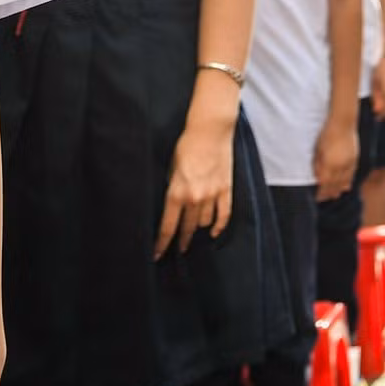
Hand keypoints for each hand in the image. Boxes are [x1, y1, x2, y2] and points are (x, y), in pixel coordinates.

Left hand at [157, 122, 233, 258]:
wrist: (209, 131)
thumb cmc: (187, 146)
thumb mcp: (171, 169)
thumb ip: (172, 189)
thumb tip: (173, 205)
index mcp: (176, 193)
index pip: (168, 226)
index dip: (162, 243)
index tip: (158, 254)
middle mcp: (194, 197)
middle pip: (186, 228)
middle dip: (181, 240)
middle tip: (178, 249)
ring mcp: (212, 194)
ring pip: (204, 222)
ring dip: (198, 228)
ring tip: (194, 232)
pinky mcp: (226, 189)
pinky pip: (224, 214)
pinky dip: (219, 226)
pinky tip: (213, 232)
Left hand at [314, 116, 358, 202]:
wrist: (343, 123)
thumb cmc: (326, 134)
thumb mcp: (317, 150)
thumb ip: (318, 165)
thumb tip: (318, 177)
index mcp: (329, 164)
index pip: (324, 184)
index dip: (321, 192)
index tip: (317, 198)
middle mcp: (340, 166)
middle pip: (335, 185)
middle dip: (329, 193)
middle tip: (325, 199)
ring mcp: (349, 162)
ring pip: (345, 181)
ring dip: (339, 189)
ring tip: (336, 195)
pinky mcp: (355, 158)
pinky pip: (351, 174)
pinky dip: (348, 181)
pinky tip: (346, 186)